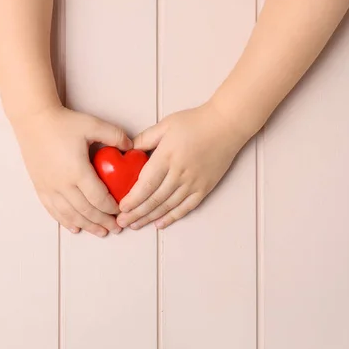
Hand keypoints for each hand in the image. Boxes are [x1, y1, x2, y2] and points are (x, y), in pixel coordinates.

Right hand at [13, 105, 131, 236]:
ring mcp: (49, 187)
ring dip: (87, 226)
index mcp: (77, 171)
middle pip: (86, 211)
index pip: (99, 198)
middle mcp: (62, 184)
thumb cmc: (63, 122)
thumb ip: (115, 135)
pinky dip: (65, 221)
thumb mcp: (93, 125)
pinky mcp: (40, 187)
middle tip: (116, 228)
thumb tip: (131, 147)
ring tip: (100, 232)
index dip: (112, 208)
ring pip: (70, 215)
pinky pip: (53, 210)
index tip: (121, 211)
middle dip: (103, 222)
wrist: (33, 120)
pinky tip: (75, 228)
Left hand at [116, 103, 249, 229]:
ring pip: (168, 206)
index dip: (133, 199)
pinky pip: (186, 207)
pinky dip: (172, 217)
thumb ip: (145, 138)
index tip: (121, 207)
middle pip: (154, 199)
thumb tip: (127, 150)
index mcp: (166, 157)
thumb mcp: (165, 125)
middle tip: (122, 222)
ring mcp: (193, 182)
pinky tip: (160, 223)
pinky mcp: (204, 188)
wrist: (227, 125)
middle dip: (136, 213)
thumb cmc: (196, 122)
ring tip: (136, 225)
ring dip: (150, 218)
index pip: (146, 184)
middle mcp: (179, 173)